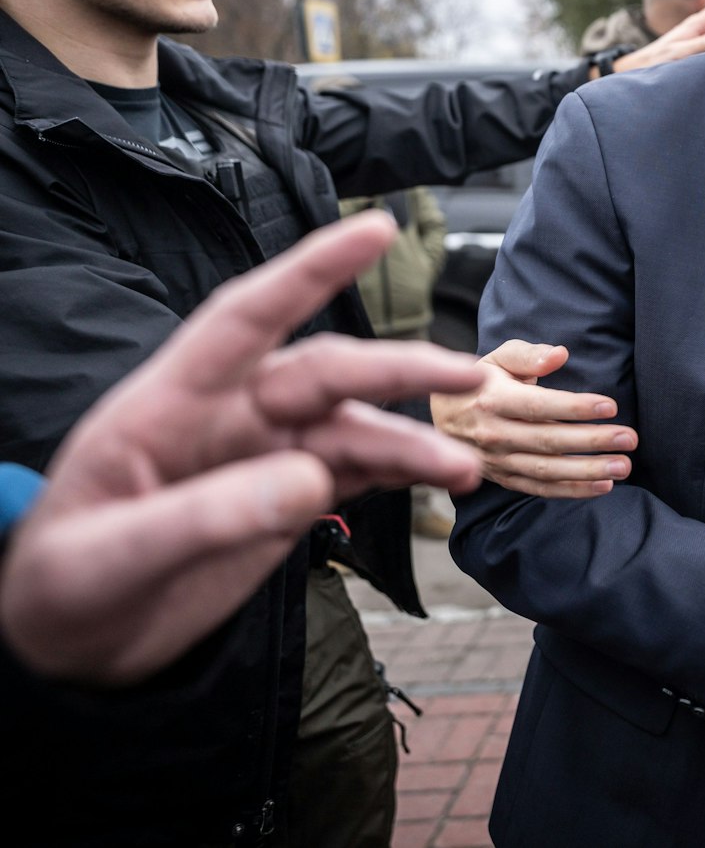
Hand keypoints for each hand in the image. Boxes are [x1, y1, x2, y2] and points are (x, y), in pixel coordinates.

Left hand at [0, 212, 484, 685]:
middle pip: (327, 373)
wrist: (72, 647)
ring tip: (466, 467)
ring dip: (414, 440)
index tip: (376, 230)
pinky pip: (362, 468)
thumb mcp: (107, 559)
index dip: (310, 271)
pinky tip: (448, 475)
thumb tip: (310, 478)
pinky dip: (409, 468)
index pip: (245, 318)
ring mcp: (264, 455)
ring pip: (357, 426)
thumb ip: (202, 518)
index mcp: (169, 405)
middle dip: (401, 368)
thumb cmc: (64, 587)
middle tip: (468, 377)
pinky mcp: (291, 497)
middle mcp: (228, 416)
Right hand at [430, 340, 637, 498]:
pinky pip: (540, 489)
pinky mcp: (503, 479)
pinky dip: (572, 491)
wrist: (441, 417)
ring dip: (588, 471)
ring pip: (547, 470)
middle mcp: (493, 434)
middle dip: (593, 441)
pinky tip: (603, 486)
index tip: (611, 406)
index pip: (538, 406)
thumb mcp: (497, 358)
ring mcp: (497, 461)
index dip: (575, 408)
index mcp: (492, 399)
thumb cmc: (480, 380)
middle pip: (548, 440)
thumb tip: (559, 355)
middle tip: (630, 438)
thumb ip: (528, 355)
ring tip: (623, 467)